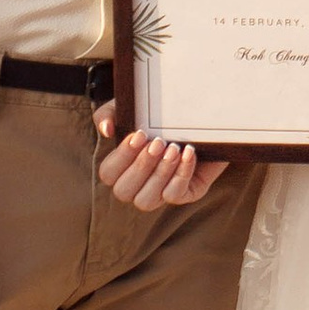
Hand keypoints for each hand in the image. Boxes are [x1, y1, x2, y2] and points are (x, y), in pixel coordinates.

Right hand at [97, 122, 227, 207]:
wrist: (202, 116)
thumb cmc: (160, 114)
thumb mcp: (133, 109)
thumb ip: (110, 114)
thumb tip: (106, 130)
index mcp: (121, 167)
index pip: (108, 174)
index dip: (121, 157)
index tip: (139, 135)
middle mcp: (137, 185)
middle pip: (124, 191)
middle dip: (141, 166)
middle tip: (158, 142)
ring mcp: (160, 193)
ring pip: (147, 200)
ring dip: (159, 174)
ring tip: (173, 148)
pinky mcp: (186, 193)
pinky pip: (176, 194)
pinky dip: (181, 174)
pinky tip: (188, 153)